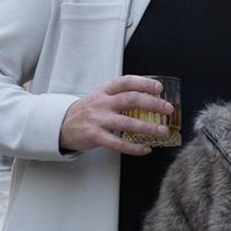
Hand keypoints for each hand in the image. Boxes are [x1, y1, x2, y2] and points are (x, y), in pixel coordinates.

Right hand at [58, 76, 172, 155]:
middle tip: (167, 109)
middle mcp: (102, 103)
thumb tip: (149, 97)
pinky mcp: (96, 136)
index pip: (126, 82)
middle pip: (131, 99)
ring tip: (162, 131)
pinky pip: (118, 143)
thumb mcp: (101, 96)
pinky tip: (145, 148)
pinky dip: (134, 148)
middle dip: (152, 103)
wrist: (62, 124)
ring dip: (148, 127)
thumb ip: (120, 95)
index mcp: (105, 91)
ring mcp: (99, 119)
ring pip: (127, 122)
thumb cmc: (87, 111)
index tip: (158, 87)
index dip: (144, 83)